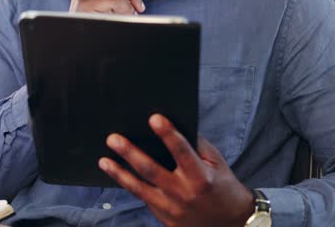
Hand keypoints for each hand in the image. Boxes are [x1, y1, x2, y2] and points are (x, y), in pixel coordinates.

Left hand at [99, 114, 253, 226]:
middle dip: (130, 152)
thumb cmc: (224, 188)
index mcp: (200, 177)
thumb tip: (175, 126)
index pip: (182, 151)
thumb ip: (197, 145)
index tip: (154, 118)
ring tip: (104, 160)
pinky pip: (143, 199)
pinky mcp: (164, 218)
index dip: (168, 134)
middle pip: (151, 170)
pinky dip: (128, 185)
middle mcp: (183, 193)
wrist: (230, 225)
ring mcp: (172, 208)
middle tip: (113, 138)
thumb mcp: (217, 164)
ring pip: (139, 188)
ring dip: (119, 173)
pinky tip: (116, 173)